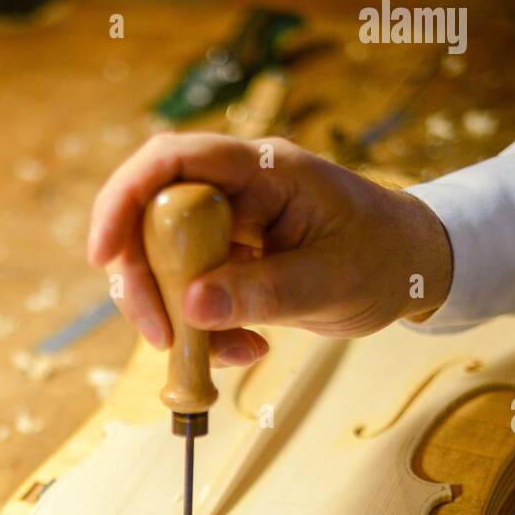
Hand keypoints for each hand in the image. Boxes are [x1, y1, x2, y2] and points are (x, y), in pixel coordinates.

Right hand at [88, 132, 451, 363]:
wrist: (411, 269)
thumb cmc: (384, 257)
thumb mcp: (332, 280)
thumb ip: (264, 293)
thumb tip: (193, 307)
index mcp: (262, 169)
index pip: (172, 161)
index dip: (124, 199)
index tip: (103, 256)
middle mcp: (234, 191)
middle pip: (149, 219)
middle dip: (144, 281)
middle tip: (162, 335)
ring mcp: (226, 229)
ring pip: (162, 266)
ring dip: (176, 318)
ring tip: (227, 353)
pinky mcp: (226, 265)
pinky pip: (190, 298)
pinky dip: (204, 333)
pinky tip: (248, 349)